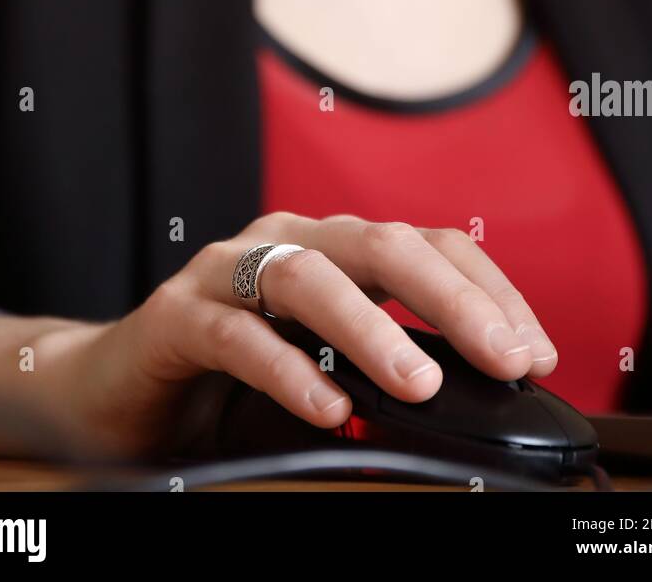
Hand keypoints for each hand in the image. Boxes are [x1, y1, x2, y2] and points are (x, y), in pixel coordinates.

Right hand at [47, 211, 557, 461]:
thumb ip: (386, 369)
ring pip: (310, 278)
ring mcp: (226, 272)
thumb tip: (480, 396)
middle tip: (506, 357)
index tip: (537, 351)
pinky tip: (328, 409)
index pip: (427, 246)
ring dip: (372, 330)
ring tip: (419, 384)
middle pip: (382, 246)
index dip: (489, 290)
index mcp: (331, 247)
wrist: (113, 391)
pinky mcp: (175, 316)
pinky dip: (289, 370)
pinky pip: (238, 335)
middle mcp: (284, 243)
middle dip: (453, 300)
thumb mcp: (325, 368)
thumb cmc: (230, 380)